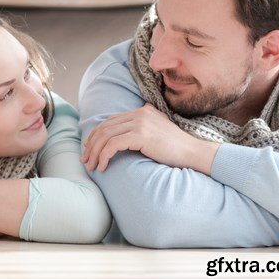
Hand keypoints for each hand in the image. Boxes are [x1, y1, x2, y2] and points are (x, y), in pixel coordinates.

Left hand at [81, 103, 218, 172]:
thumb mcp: (159, 129)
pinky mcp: (140, 135)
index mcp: (141, 111)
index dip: (97, 134)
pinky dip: (104, 156)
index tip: (89, 148)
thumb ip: (146, 123)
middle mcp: (138, 113)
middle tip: (86, 160)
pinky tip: (103, 167)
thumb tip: (136, 119)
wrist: (192, 151)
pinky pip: (113, 144)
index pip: (111, 120)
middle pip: (105, 127)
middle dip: (92, 144)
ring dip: (95, 152)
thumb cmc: (176, 146)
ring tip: (92, 166)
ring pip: (106, 136)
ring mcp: (140, 123)